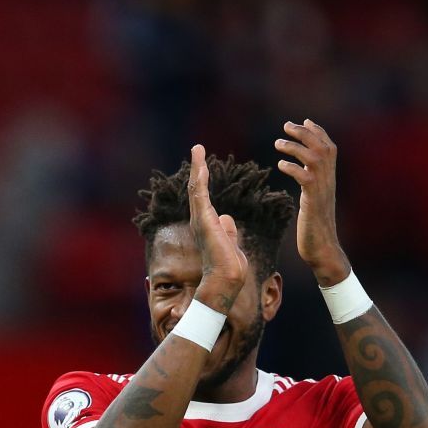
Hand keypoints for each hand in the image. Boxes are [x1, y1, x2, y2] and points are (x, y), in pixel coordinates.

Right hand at [187, 143, 247, 310]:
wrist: (226, 278)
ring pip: (197, 187)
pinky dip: (199, 175)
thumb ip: (228, 230)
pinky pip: (200, 192)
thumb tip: (227, 218)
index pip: (203, 199)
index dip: (203, 181)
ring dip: (197, 167)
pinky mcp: (203, 218)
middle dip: (197, 169)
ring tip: (197, 149)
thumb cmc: (229, 267)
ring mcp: (200, 218)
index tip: (203, 166)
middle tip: (197, 150)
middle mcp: (199, 220)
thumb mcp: (231, 243)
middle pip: (197, 189)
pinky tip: (201, 162)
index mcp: (207, 225)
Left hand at [274, 119, 349, 284]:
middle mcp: (329, 180)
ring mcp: (322, 190)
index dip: (318, 132)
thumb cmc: (315, 228)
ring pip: (315, 157)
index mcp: (329, 179)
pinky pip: (305, 177)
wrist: (323, 249)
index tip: (305, 120)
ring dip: (296, 146)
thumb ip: (311, 184)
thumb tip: (304, 174)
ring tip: (277, 143)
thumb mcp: (313, 200)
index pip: (329, 147)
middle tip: (286, 125)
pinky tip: (280, 165)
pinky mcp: (313, 201)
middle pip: (323, 147)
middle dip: (305, 132)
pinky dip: (292, 168)